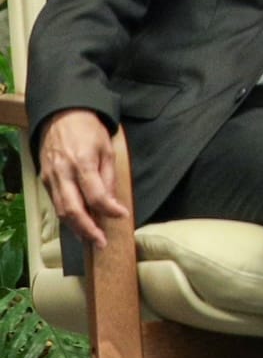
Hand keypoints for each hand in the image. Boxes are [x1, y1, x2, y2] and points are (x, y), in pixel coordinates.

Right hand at [38, 109, 128, 249]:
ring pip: (61, 210)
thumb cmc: (88, 129)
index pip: (95, 195)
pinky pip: (55, 202)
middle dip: (87, 229)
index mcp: (82, 163)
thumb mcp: (107, 148)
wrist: (62, 115)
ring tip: (91, 238)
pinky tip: (78, 223)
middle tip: (101, 242)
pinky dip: (67, 216)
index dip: (109, 209)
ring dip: (76, 227)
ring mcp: (51, 177)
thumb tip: (112, 201)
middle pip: (73, 209)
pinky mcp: (44, 179)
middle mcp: (63, 173)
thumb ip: (108, 176)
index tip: (122, 216)